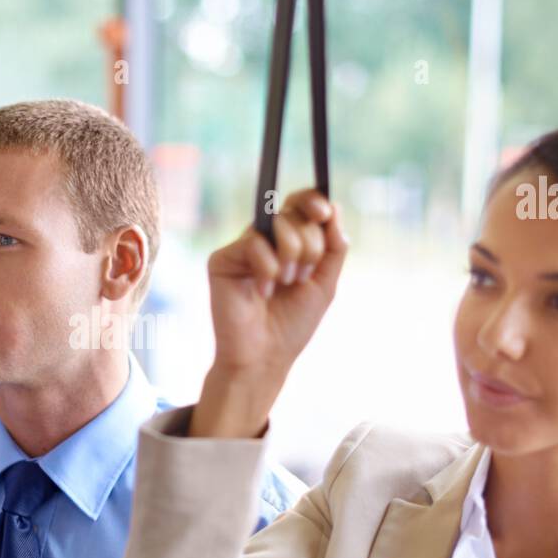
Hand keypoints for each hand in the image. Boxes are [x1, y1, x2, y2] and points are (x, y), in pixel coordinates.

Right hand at [189, 190, 346, 437]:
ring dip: (292, 256)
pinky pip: (254, 243)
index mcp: (289, 242)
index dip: (313, 200)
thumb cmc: (292, 324)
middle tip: (299, 277)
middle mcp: (264, 240)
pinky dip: (267, 269)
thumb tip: (335, 207)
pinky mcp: (222, 259)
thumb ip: (333, 247)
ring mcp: (243, 248)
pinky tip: (261, 292)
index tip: (324, 212)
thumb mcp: (325, 283)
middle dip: (310, 245)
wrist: (265, 356)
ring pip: (276, 223)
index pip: (301, 204)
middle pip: (294, 212)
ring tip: (284, 284)